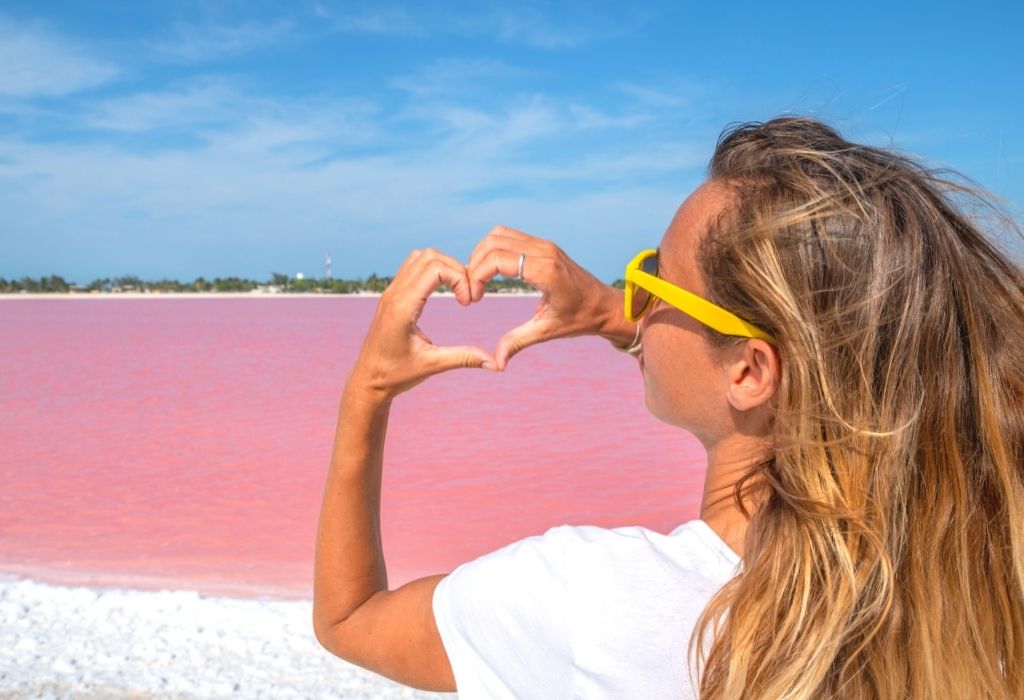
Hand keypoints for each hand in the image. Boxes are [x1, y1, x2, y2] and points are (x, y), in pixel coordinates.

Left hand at [347, 248, 497, 402]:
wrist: (367, 380)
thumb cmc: (395, 375)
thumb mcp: (432, 365)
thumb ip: (463, 358)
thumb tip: (495, 364)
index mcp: (403, 307)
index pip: (435, 268)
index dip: (460, 277)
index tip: (468, 302)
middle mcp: (394, 294)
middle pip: (431, 256)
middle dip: (457, 269)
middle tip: (467, 296)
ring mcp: (391, 292)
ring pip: (420, 256)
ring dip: (444, 266)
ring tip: (458, 290)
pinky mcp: (391, 295)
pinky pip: (412, 267)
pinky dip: (433, 270)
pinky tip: (444, 291)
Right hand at [466, 226, 620, 369]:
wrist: (606, 306)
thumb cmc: (581, 319)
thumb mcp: (548, 331)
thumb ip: (518, 342)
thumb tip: (497, 362)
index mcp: (545, 270)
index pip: (497, 259)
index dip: (476, 276)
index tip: (475, 299)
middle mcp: (544, 251)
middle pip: (493, 242)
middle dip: (474, 264)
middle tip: (472, 290)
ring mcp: (544, 245)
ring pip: (498, 235)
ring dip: (482, 255)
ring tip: (478, 281)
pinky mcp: (544, 245)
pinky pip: (510, 237)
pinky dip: (494, 251)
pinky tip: (492, 274)